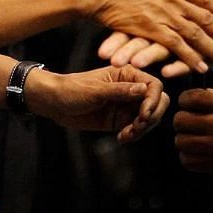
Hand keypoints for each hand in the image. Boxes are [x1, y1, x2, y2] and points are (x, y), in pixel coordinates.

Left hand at [26, 65, 169, 142]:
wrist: (54, 103)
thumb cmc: (71, 90)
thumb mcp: (95, 91)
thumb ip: (119, 91)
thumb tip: (144, 90)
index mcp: (126, 74)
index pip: (154, 85)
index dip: (154, 100)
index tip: (144, 114)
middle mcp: (131, 89)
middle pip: (158, 102)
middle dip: (151, 116)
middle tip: (136, 126)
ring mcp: (128, 105)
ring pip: (150, 118)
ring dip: (142, 129)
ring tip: (126, 135)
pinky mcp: (122, 119)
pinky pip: (138, 128)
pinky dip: (135, 135)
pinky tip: (122, 138)